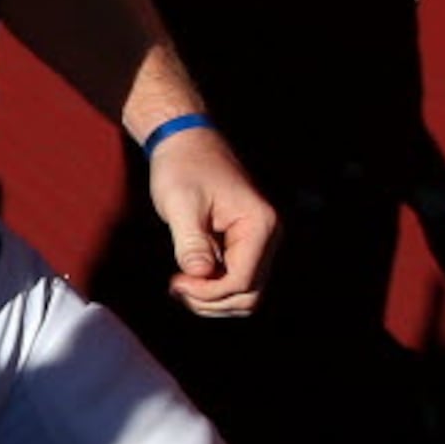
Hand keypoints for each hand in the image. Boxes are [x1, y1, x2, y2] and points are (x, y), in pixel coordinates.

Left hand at [145, 123, 277, 315]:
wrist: (185, 144)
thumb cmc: (183, 167)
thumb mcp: (181, 203)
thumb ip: (191, 240)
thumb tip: (200, 274)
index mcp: (259, 224)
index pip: (243, 280)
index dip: (209, 292)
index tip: (177, 283)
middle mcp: (267, 236)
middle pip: (249, 294)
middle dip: (212, 300)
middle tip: (177, 288)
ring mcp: (258, 242)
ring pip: (245, 292)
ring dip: (213, 299)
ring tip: (181, 286)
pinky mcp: (243, 244)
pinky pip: (236, 279)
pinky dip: (214, 287)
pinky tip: (187, 278)